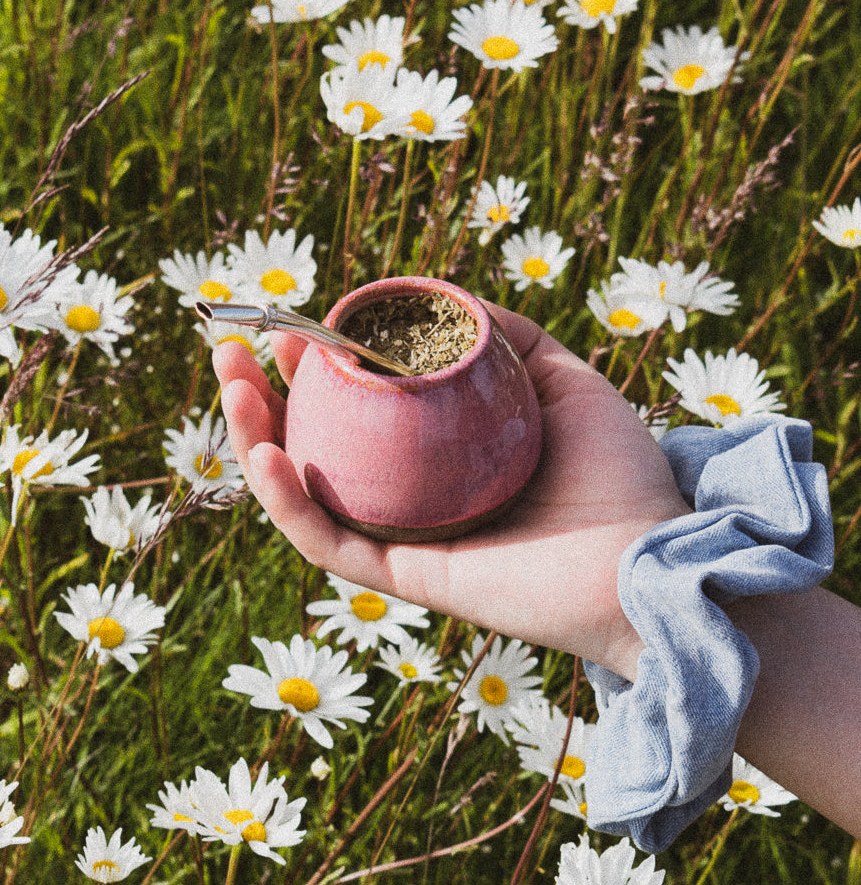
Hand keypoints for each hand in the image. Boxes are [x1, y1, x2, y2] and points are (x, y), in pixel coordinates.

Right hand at [212, 303, 690, 678]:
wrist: (654, 556)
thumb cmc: (621, 477)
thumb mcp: (567, 383)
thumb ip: (513, 342)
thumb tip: (457, 302)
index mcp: (442, 463)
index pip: (360, 415)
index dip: (319, 369)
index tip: (295, 324)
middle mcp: (414, 503)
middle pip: (315, 450)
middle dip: (263, 400)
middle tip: (233, 349)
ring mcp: (406, 543)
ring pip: (305, 495)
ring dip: (253, 441)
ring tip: (231, 385)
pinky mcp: (409, 582)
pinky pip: (331, 544)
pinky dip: (288, 503)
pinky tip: (265, 454)